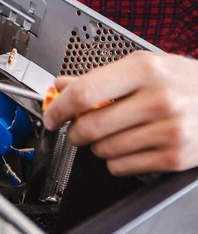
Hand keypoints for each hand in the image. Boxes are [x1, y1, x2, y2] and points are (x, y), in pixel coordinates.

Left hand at [43, 51, 197, 175]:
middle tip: (75, 128)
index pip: (86, 92)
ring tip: (111, 132)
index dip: (60, 107)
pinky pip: (123, 167)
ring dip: (97, 146)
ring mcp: (169, 130)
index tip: (51, 115)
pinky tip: (128, 146)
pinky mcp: (175, 157)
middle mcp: (158, 99)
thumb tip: (61, 86)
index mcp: (144, 70)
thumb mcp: (143, 66)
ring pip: (104, 150)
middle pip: (91, 126)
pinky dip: (115, 161)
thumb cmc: (182, 80)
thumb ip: (100, 76)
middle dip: (74, 131)